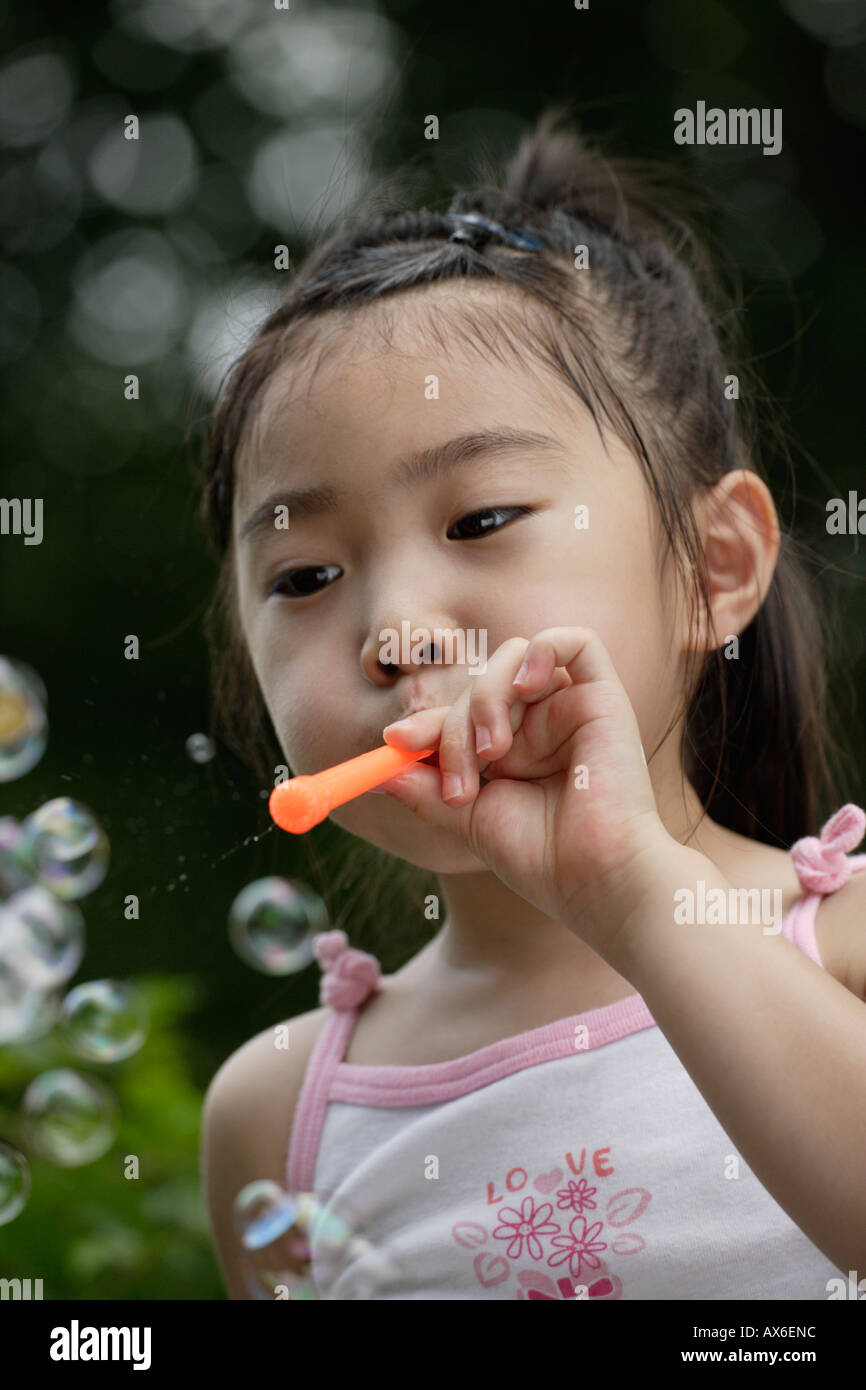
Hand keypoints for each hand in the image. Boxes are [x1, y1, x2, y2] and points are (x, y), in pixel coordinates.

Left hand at [381, 627, 675, 965]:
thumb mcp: (468, 818)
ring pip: (512, 659)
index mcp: (515, 751)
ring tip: (493, 752)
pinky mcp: (604, 696)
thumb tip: (376, 774)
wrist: (596, 881)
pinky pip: (576, 641)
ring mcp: (572, 708)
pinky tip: (526, 689)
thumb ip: (424, 789)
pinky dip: (541, 651)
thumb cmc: (542, 859)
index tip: (394, 742)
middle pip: (479, 686)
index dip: (426, 723)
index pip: (460, 714)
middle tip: (459, 782)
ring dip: (486, 699)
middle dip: (454, 727)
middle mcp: (543, 725)